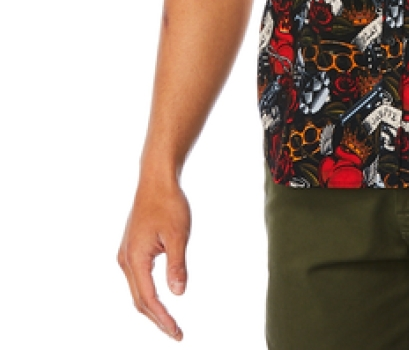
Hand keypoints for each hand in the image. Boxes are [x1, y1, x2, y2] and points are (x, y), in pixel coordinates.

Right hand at [117, 177, 191, 340]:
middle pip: (139, 300)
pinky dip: (147, 294)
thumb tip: (178, 293)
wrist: (156, 180)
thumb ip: (177, 265)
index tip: (177, 332)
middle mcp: (126, 259)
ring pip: (137, 291)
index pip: (148, 298)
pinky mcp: (131, 248)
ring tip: (169, 322)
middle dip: (157, 318)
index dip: (163, 318)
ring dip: (152, 308)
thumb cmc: (168, 203)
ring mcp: (126, 254)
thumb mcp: (178, 234)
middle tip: (176, 333)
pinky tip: (159, 298)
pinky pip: (137, 279)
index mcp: (135, 258)